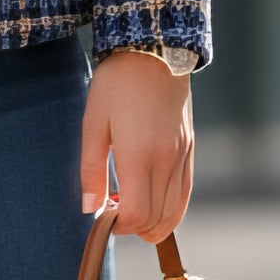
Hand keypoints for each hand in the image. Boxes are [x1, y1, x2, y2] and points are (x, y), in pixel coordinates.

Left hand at [80, 50, 193, 243]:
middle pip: (157, 220)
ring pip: (175, 211)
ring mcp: (182, 156)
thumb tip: (89, 209)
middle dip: (133, 227)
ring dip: (152, 222)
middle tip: (113, 212)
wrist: (155, 52)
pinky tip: (148, 198)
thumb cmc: (116, 85)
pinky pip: (184, 193)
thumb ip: (91, 170)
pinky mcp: (189, 149)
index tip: (103, 214)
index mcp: (140, 154)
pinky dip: (169, 208)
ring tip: (129, 207)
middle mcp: (167, 160)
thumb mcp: (93, 123)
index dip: (119, 226)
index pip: (137, 214)